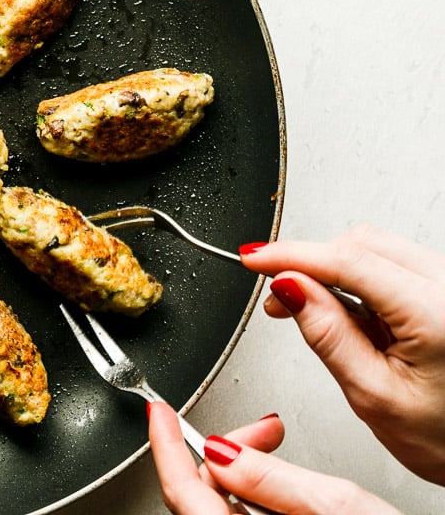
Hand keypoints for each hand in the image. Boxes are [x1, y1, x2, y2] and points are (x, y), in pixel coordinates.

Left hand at [149, 402, 402, 513]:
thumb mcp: (337, 506)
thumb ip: (272, 478)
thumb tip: (221, 451)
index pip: (181, 490)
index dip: (166, 445)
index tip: (159, 414)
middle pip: (201, 495)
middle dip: (227, 454)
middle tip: (266, 431)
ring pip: (219, 509)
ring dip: (242, 476)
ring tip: (279, 453)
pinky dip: (252, 500)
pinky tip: (280, 490)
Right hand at [240, 224, 444, 484]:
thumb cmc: (444, 435)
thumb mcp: (373, 395)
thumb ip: (327, 335)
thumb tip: (288, 288)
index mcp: (436, 313)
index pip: (348, 261)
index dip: (291, 255)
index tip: (254, 259)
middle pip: (360, 244)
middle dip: (309, 263)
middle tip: (275, 295)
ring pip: (374, 248)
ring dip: (332, 271)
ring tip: (311, 312)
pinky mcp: (443, 290)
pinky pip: (391, 263)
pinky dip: (357, 278)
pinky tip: (345, 309)